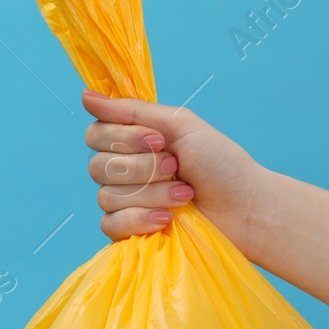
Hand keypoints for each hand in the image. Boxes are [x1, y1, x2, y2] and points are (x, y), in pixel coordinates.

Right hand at [82, 90, 273, 256]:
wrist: (244, 207)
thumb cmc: (220, 164)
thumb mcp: (180, 125)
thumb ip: (132, 111)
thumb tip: (85, 96)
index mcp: (131, 142)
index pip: (95, 135)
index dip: (123, 139)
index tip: (160, 141)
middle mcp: (123, 171)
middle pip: (97, 166)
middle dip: (142, 168)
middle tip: (176, 168)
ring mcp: (124, 203)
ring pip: (107, 196)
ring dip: (151, 194)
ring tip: (184, 195)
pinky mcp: (129, 232)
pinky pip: (111, 225)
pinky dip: (140, 219)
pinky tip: (167, 219)